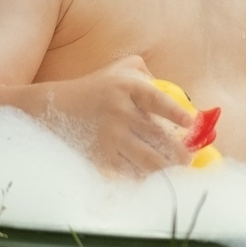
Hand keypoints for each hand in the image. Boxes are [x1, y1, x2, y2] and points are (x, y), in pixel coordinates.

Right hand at [37, 54, 195, 176]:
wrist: (54, 108)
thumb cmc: (93, 88)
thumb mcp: (118, 69)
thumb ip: (146, 73)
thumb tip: (173, 94)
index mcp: (126, 88)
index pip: (158, 101)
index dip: (176, 113)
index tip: (190, 123)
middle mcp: (119, 112)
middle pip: (158, 137)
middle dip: (179, 152)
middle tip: (189, 158)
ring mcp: (110, 136)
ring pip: (148, 160)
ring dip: (166, 168)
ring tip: (175, 170)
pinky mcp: (101, 156)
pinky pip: (129, 172)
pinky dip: (143, 176)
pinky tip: (151, 177)